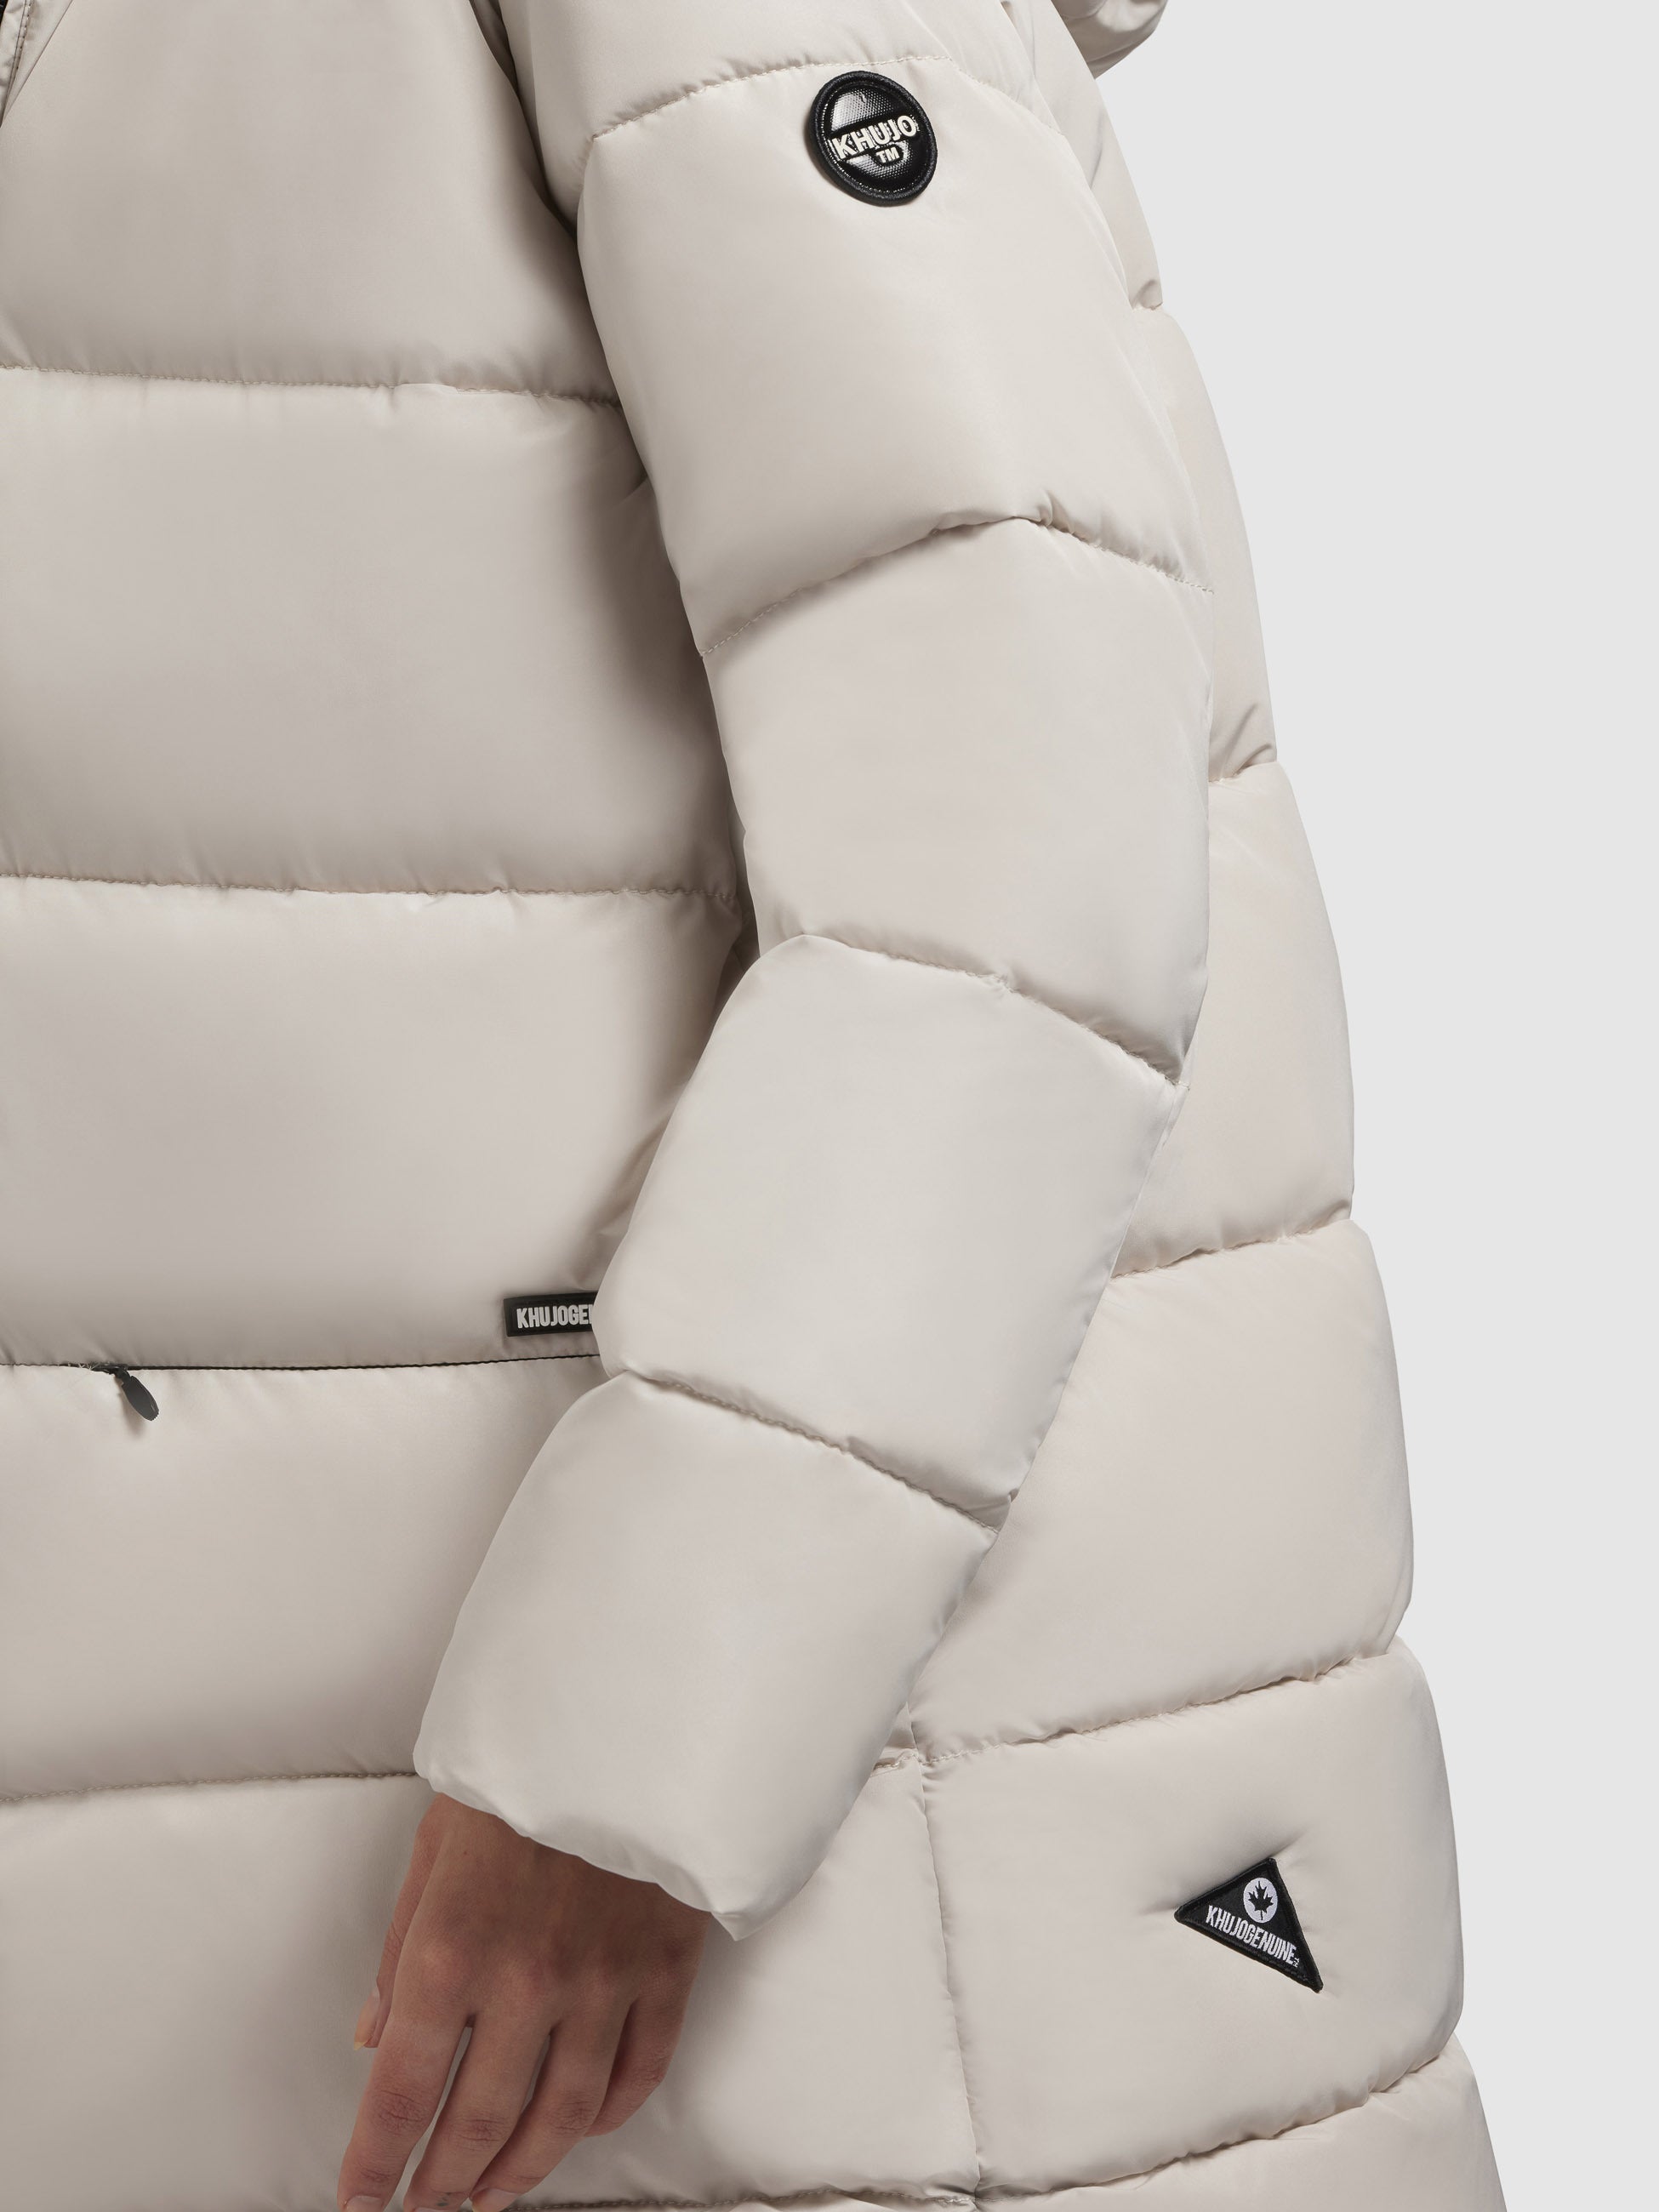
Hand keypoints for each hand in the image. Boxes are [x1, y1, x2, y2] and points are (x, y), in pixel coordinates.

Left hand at [337, 1794, 709, 2211]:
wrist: (630, 1715)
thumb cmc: (527, 1765)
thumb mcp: (435, 1842)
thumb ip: (399, 1945)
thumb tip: (372, 2034)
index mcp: (450, 1947)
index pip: (400, 2093)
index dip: (376, 2164)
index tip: (363, 2200)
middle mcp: (524, 1980)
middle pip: (478, 2122)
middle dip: (442, 2182)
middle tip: (426, 2208)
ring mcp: (602, 1982)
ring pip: (561, 2116)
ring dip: (521, 2169)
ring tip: (493, 2193)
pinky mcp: (664, 1969)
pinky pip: (638, 2072)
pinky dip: (607, 2117)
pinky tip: (581, 2129)